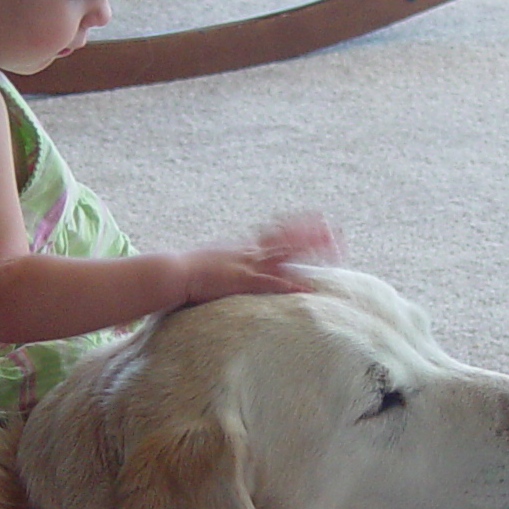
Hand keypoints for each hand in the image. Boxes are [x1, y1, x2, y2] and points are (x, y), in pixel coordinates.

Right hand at [175, 213, 340, 305]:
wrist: (173, 272)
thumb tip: (227, 265)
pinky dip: (289, 285)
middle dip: (312, 233)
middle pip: (288, 238)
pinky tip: (306, 290)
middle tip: (335, 228)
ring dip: (309, 250)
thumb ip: (224, 262)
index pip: (277, 232)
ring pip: (286, 254)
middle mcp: (250, 252)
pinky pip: (271, 282)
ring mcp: (248, 265)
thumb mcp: (211, 261)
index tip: (316, 218)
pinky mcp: (242, 280)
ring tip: (334, 248)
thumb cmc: (187, 272)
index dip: (298, 226)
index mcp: (244, 249)